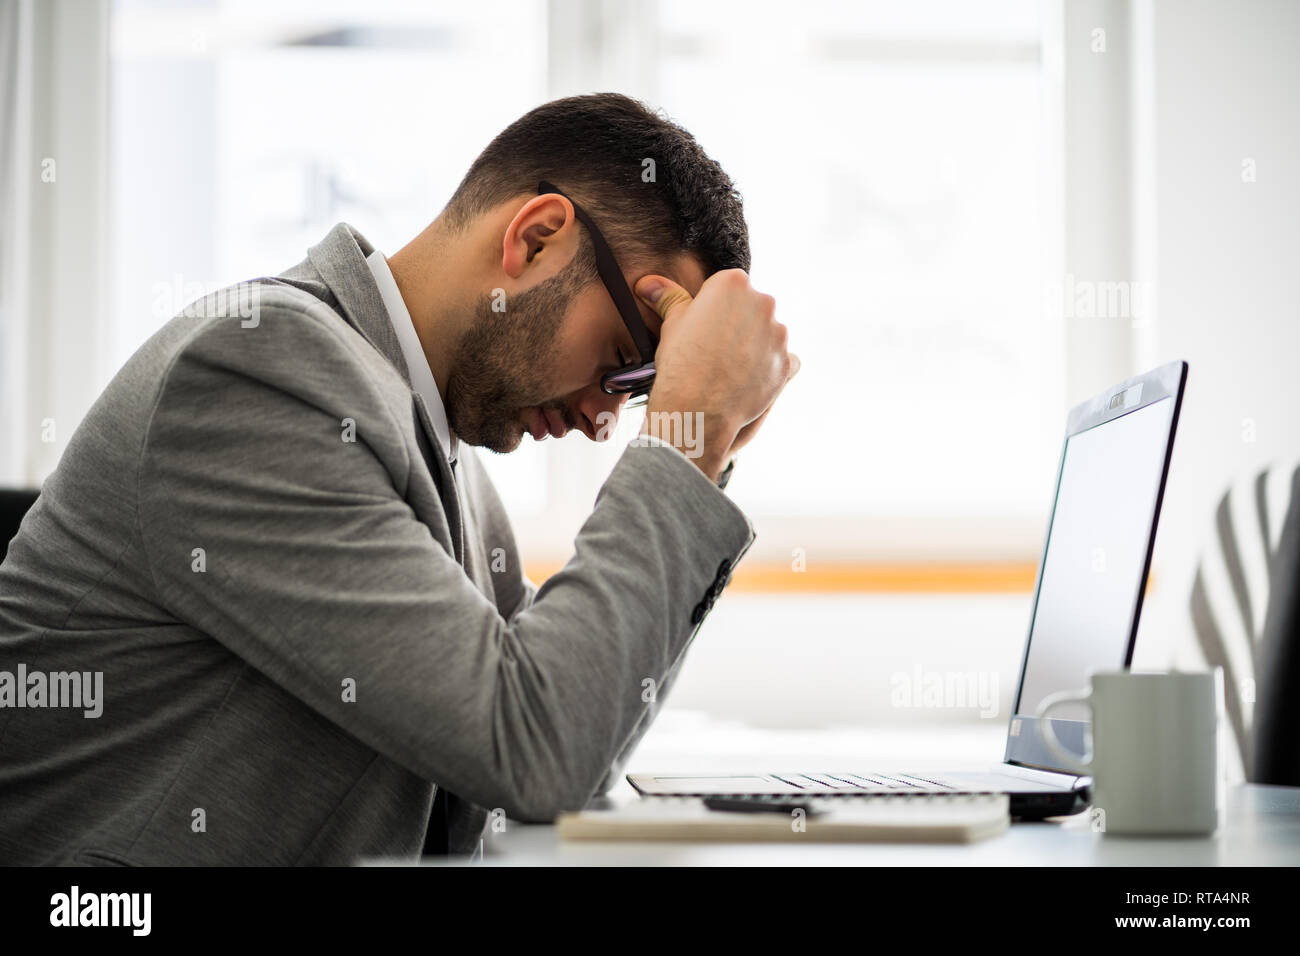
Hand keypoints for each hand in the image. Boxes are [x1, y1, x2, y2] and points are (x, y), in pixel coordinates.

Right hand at [634, 270, 794, 481]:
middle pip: (751, 307)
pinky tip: (747, 379)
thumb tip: (648, 283)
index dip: (712, 309)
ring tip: (728, 368)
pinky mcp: (786, 361)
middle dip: (737, 323)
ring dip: (754, 345)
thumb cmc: (680, 362)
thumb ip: (669, 298)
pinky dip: (768, 367)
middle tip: (714, 349)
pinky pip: (781, 359)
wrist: (698, 409)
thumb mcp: (672, 324)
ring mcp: (778, 333)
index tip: (703, 328)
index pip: (727, 287)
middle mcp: (762, 301)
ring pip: (767, 333)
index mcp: (733, 283)